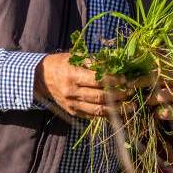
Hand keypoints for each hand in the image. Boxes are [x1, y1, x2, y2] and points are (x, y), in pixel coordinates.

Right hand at [34, 53, 150, 119]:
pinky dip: (107, 115)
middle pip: (100, 97)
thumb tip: (114, 62)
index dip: (114, 80)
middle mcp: (72, 92)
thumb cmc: (60, 63)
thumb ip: (93, 61)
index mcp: (72, 75)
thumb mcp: (74, 56)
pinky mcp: (73, 112)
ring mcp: (72, 104)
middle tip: (131, 92)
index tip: (125, 79)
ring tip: (131, 106)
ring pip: (98, 110)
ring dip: (117, 109)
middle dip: (118, 95)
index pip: (97, 80)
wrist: (41, 79)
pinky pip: (92, 116)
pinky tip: (119, 112)